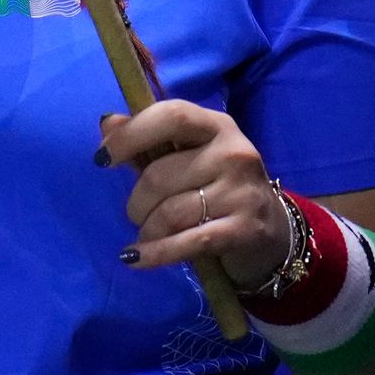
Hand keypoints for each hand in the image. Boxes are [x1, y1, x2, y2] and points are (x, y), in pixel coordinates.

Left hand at [101, 99, 290, 291]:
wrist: (271, 231)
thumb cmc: (217, 187)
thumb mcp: (187, 158)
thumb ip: (148, 142)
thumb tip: (106, 123)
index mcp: (217, 126)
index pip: (172, 116)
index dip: (132, 135)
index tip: (103, 158)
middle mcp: (234, 153)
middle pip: (160, 175)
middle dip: (136, 202)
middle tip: (136, 214)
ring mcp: (242, 191)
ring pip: (170, 213)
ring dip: (147, 230)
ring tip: (147, 235)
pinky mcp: (245, 229)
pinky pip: (186, 243)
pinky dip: (155, 254)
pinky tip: (136, 258)